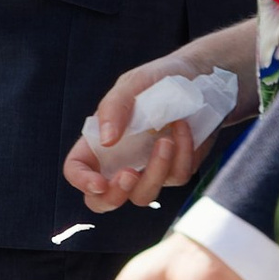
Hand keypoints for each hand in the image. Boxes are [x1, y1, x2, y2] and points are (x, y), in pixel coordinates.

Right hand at [62, 51, 213, 212]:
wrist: (201, 79)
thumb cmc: (159, 79)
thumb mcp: (134, 84)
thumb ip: (114, 108)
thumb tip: (106, 140)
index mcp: (98, 141)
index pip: (77, 169)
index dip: (82, 181)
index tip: (99, 182)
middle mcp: (119, 160)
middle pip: (103, 200)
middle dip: (114, 197)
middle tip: (130, 174)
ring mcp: (147, 169)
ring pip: (143, 195)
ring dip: (156, 170)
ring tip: (166, 140)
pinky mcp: (175, 170)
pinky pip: (176, 177)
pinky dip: (182, 154)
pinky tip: (183, 130)